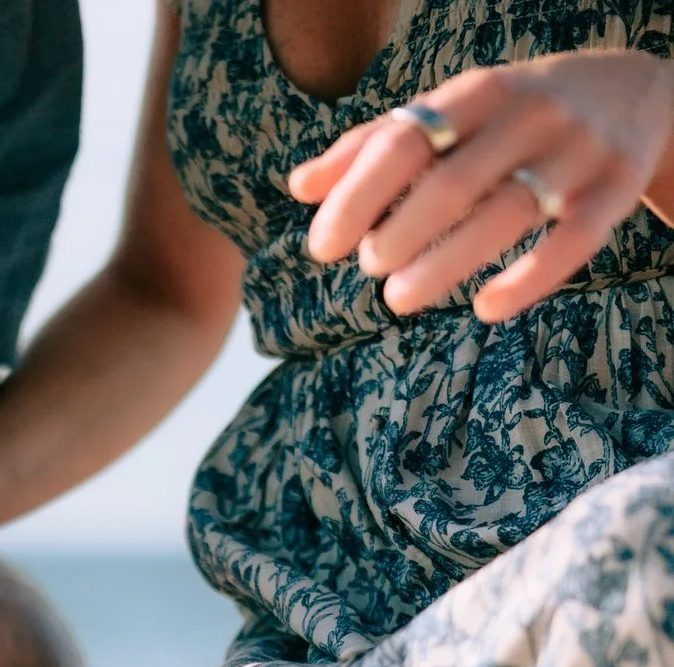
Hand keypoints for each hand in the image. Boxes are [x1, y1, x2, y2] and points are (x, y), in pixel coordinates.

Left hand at [290, 50, 673, 322]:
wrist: (634, 91)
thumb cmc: (510, 114)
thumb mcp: (449, 113)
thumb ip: (373, 146)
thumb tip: (301, 187)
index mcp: (478, 92)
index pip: (405, 141)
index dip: (357, 197)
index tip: (322, 247)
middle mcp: (531, 116)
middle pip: (453, 184)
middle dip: (400, 234)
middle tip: (369, 268)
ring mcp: (578, 153)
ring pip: (507, 216)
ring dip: (445, 265)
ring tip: (398, 299)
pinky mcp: (615, 190)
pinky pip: (573, 241)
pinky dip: (527, 280)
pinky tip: (484, 308)